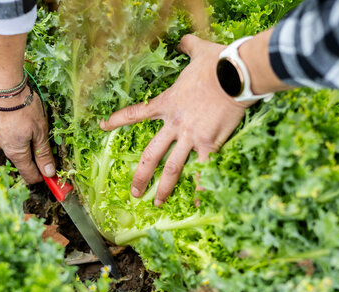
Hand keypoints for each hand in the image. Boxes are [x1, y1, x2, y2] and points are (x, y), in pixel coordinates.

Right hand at [0, 86, 55, 183]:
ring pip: (10, 140)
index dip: (40, 176)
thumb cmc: (24, 107)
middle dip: (32, 152)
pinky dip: (9, 123)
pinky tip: (15, 112)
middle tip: (43, 136)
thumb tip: (49, 173)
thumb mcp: (40, 131)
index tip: (50, 174)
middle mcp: (1, 146)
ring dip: (20, 135)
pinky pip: (1, 126)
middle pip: (20, 157)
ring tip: (28, 119)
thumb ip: (43, 153)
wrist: (1, 83)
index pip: (28, 174)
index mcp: (15, 152)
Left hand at [100, 35, 251, 205]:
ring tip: (156, 202)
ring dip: (163, 187)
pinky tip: (195, 204)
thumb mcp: (199, 50)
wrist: (236, 74)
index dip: (117, 121)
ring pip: (172, 168)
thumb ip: (187, 46)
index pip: (135, 114)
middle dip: (140, 175)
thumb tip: (184, 40)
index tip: (102, 127)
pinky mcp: (210, 145)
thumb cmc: (217, 63)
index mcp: (167, 103)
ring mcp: (191, 137)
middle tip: (134, 191)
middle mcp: (174, 124)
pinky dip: (199, 189)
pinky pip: (202, 171)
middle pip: (150, 154)